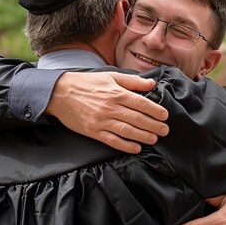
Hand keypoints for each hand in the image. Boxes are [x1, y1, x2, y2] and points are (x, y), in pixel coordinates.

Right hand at [46, 71, 168, 152]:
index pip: (141, 103)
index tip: (165, 115)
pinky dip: (126, 145)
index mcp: (116, 92)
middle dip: (154, 125)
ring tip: (155, 138)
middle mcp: (110, 107)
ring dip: (143, 136)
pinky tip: (136, 148)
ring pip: (127, 131)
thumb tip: (151, 84)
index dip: (155, 110)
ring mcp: (101, 120)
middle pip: (137, 118)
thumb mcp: (110, 76)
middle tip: (165, 130)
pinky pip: (112, 140)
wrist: (60, 93)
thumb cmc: (86, 83)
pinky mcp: (93, 131)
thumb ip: (132, 81)